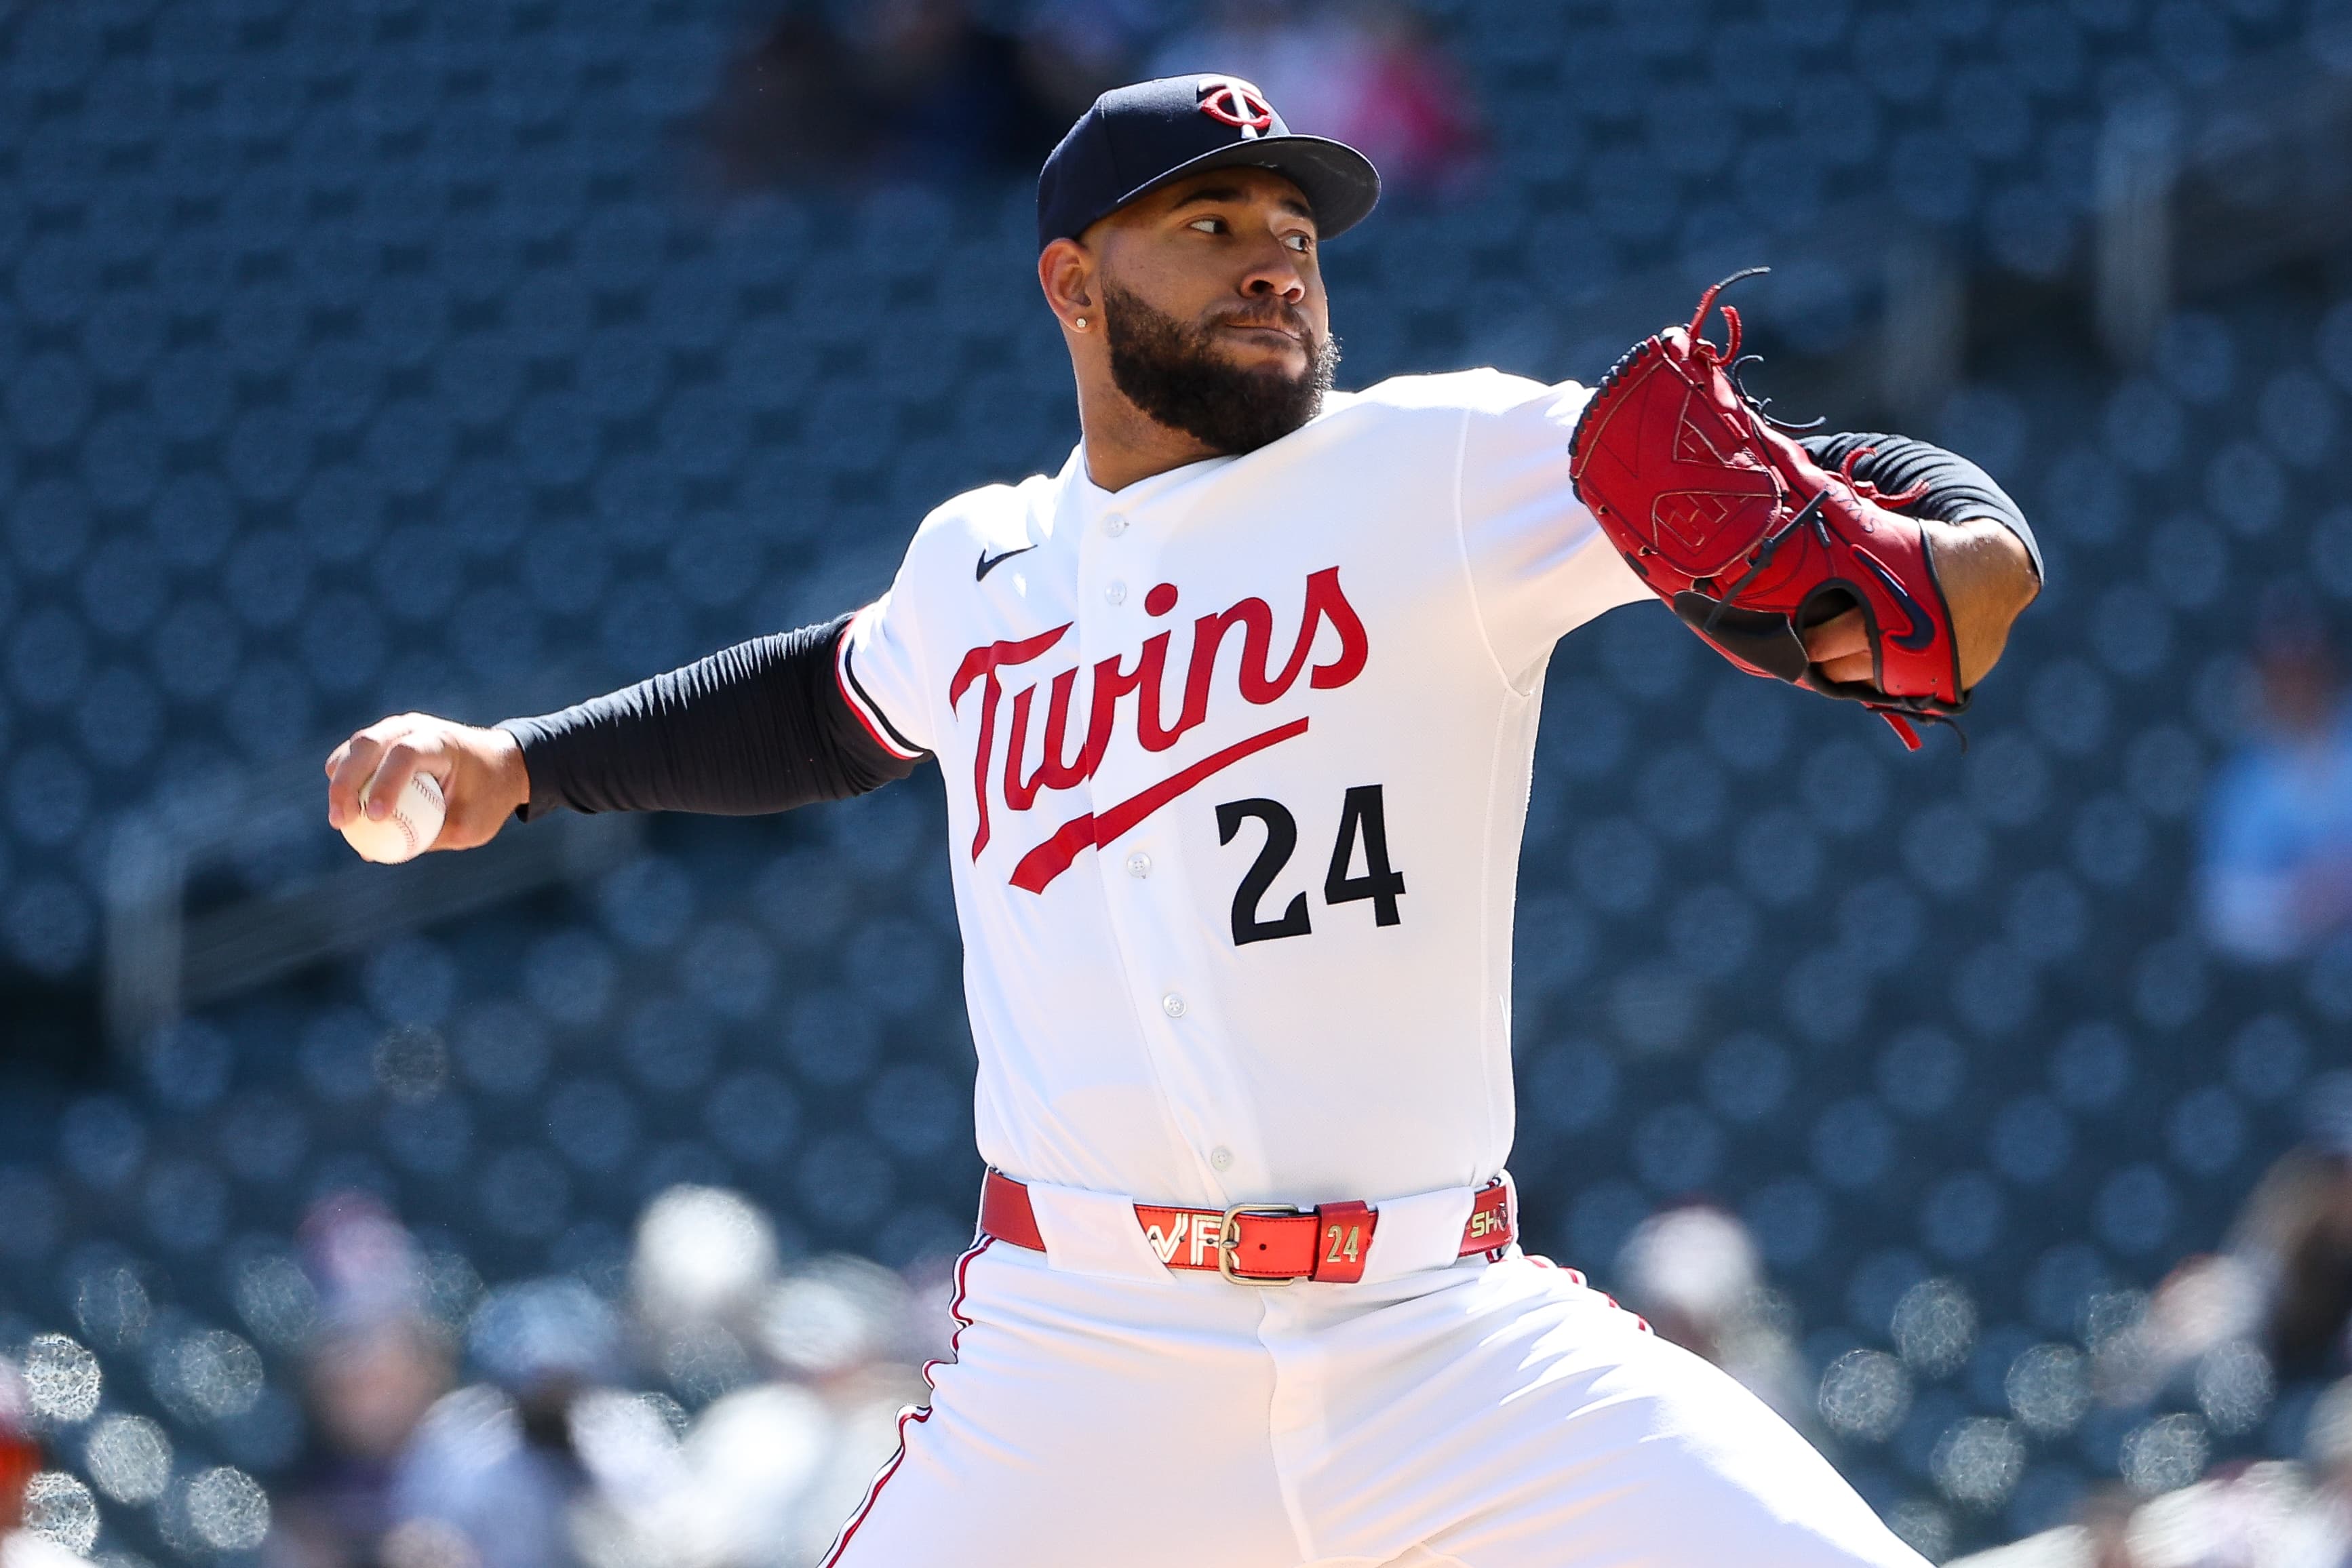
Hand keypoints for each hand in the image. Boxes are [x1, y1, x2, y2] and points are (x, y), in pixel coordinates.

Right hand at [324, 714, 530, 852]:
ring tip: (339, 820)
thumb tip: (372, 853)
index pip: (405, 755)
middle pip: (368, 744)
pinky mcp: (387, 738)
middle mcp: (416, 727)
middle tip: (340, 821)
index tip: (376, 818)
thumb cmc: (488, 797)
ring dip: (340, 780)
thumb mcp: (470, 826)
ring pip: (356, 746)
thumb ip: (426, 837)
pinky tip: (343, 805)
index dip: (385, 784)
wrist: (501, 765)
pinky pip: (357, 754)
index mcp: (442, 742)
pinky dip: (345, 776)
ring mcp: (398, 728)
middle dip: (346, 783)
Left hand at [1800, 518, 2039, 690]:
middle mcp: (1895, 656)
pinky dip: (1874, 675)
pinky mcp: (1938, 688)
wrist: (1995, 569)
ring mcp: (1918, 677)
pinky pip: (1888, 690)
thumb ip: (1822, 494)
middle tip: (1801, 633)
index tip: (1780, 624)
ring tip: (1834, 640)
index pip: (1812, 647)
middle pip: (1830, 670)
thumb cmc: (1922, 545)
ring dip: (1841, 667)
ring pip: (1856, 683)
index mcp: (1873, 618)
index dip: (1791, 637)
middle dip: (1813, 652)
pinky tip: (1868, 651)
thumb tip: (1775, 446)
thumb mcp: (1872, 522)